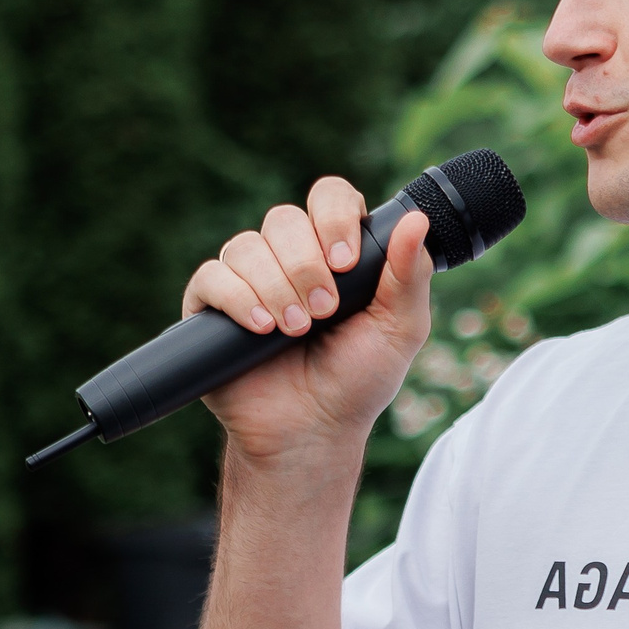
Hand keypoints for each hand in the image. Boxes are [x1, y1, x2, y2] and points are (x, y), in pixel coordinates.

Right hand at [181, 176, 432, 460]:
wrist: (311, 431)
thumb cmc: (359, 380)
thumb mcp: (400, 329)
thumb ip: (411, 275)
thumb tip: (417, 220)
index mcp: (336, 251)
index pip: (330, 197)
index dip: (334, 216)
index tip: (346, 261)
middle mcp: (290, 257)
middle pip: (284, 218)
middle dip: (306, 265)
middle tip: (324, 312)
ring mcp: (249, 279)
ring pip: (247, 246)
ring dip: (276, 286)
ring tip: (296, 329)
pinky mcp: (211, 307)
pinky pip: (212, 276)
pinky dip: (238, 298)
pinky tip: (261, 327)